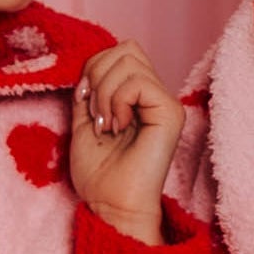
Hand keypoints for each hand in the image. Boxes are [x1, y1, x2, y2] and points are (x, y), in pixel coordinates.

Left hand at [70, 38, 183, 246]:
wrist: (110, 205)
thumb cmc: (99, 174)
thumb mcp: (82, 121)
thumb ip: (88, 90)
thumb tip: (89, 67)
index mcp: (135, 96)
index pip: (118, 52)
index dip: (94, 69)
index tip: (84, 104)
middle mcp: (154, 95)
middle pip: (126, 48)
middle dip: (98, 75)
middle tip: (96, 114)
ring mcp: (164, 102)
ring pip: (129, 59)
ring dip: (105, 91)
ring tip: (106, 123)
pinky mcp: (171, 112)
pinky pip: (138, 81)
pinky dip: (117, 100)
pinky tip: (117, 126)